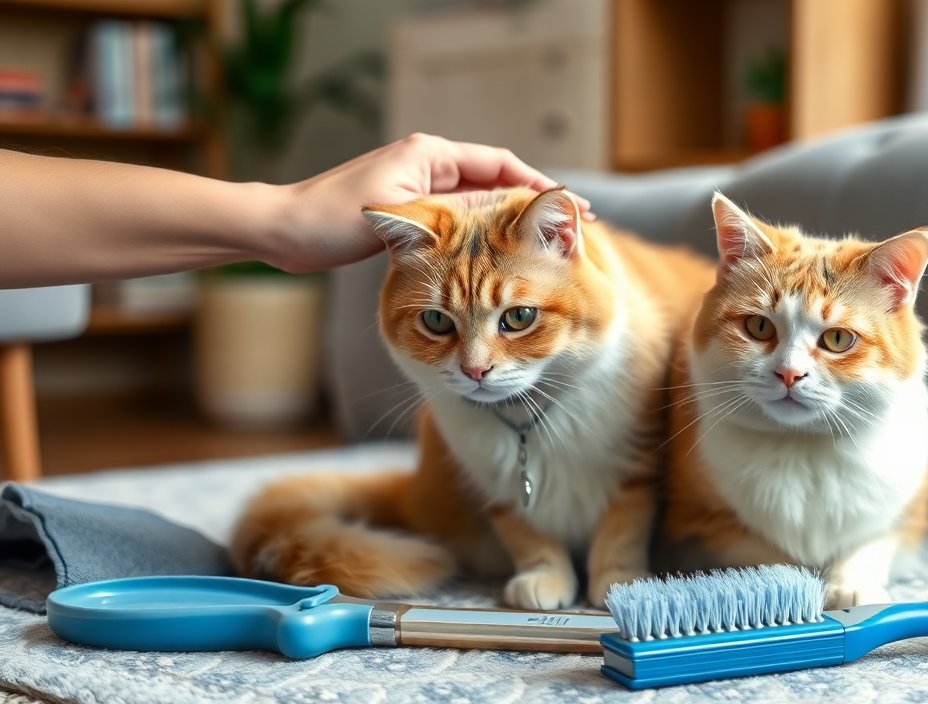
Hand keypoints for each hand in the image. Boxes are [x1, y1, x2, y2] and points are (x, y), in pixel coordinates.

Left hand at [269, 133, 592, 272]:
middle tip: (574, 231)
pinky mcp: (410, 213)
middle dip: (535, 205)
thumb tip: (507, 211)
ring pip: (480, 203)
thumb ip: (455, 211)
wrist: (283, 232)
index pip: (500, 163)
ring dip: (512, 223)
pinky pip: (460, 221)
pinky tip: (503, 256)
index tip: (571, 206)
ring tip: (549, 245)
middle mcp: (428, 165)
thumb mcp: (401, 214)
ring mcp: (419, 189)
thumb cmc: (331, 219)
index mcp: (430, 154)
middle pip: (496, 182)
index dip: (540, 185)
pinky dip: (485, 235)